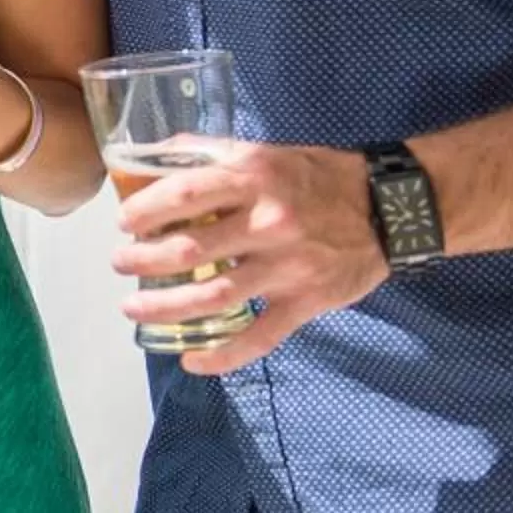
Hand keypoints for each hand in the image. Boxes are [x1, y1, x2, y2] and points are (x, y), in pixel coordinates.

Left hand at [111, 140, 386, 374]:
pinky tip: (191, 360)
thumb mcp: (263, 152)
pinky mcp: (307, 301)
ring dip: (166, 307)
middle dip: (143, 261)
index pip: (185, 194)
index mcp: (254, 178)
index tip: (124, 222)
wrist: (391, 207)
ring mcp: (288, 266)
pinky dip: (223, 355)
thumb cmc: (317, 175)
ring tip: (134, 308)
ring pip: (214, 296)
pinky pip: (260, 336)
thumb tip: (150, 155)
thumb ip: (208, 153)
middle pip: (190, 250)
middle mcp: (268, 222)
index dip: (146, 210)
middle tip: (120, 264)